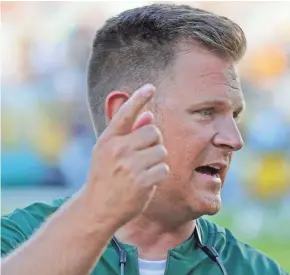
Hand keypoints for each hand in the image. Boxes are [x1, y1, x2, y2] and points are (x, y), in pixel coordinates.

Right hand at [84, 84, 168, 227]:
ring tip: (143, 169)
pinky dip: (158, 174)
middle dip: (154, 141)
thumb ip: (129, 133)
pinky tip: (146, 181)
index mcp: (108, 139)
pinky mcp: (142, 181)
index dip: (139, 98)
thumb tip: (150, 115)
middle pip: (153, 131)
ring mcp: (130, 165)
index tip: (151, 87)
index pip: (125, 113)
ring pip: (161, 150)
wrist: (97, 208)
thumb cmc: (104, 176)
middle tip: (144, 154)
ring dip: (157, 159)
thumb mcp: (108, 153)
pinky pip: (163, 168)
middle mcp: (118, 149)